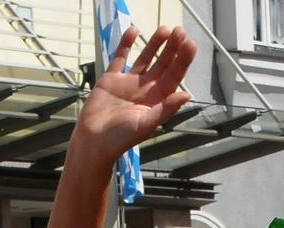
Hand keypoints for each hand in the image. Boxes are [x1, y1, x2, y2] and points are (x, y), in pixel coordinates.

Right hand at [72, 26, 196, 162]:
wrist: (93, 142)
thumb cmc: (121, 139)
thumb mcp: (146, 124)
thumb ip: (165, 109)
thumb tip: (186, 94)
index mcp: (157, 101)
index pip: (174, 77)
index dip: (182, 61)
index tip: (190, 44)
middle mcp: (146, 89)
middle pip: (163, 64)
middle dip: (172, 48)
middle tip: (179, 31)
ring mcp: (129, 83)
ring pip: (145, 58)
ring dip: (154, 44)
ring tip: (164, 29)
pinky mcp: (111, 79)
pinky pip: (120, 57)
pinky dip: (126, 44)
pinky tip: (133, 30)